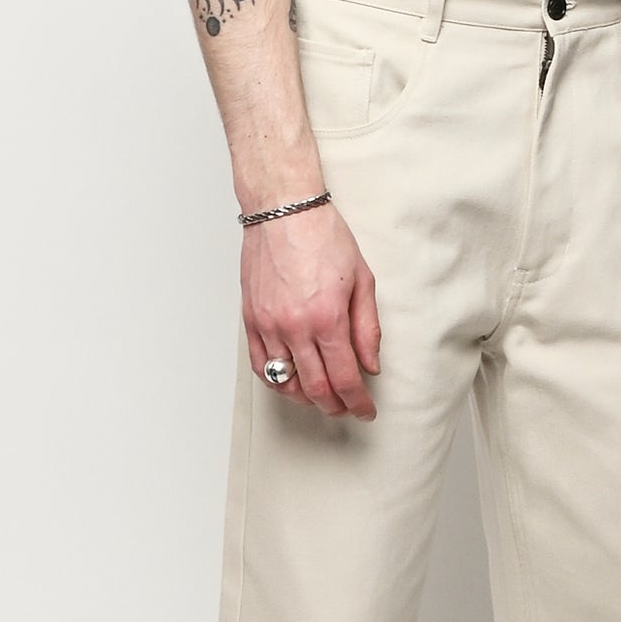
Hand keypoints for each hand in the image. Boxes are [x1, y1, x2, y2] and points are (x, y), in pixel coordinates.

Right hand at [241, 200, 381, 416]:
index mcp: (327, 318)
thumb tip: (370, 365)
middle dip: (335, 406)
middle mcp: (295, 327)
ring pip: (286, 383)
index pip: (345, 378)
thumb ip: (367, 328)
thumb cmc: (323, 237)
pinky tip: (291, 381)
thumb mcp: (362, 280)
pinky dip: (278, 381)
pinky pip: (261, 366)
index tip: (366, 410)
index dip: (358, 402)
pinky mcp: (250, 320)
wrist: (283, 211)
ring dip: (307, 398)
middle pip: (316, 388)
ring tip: (322, 397)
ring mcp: (268, 325)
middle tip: (347, 408)